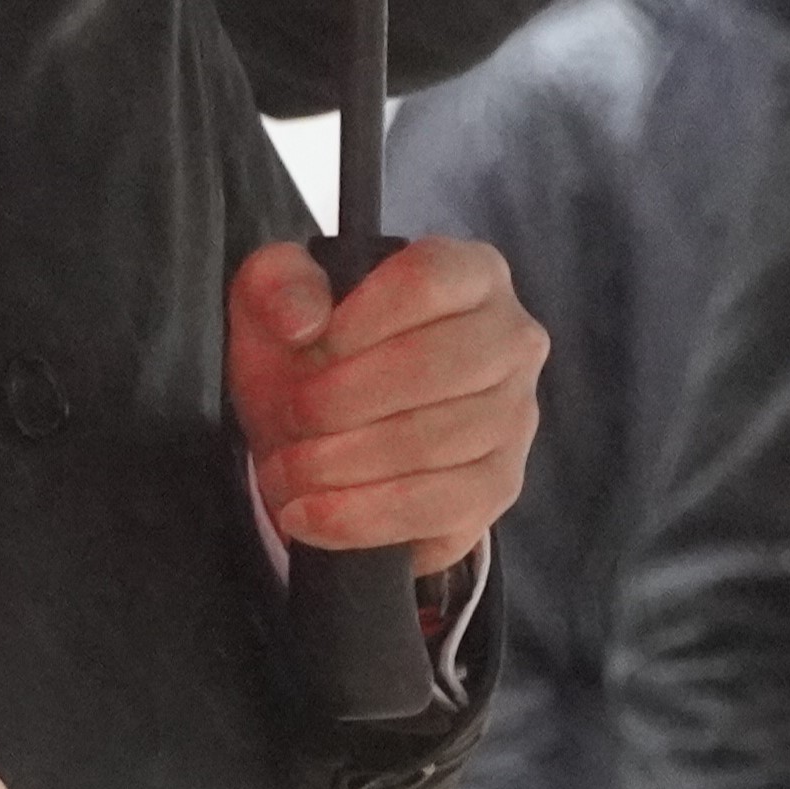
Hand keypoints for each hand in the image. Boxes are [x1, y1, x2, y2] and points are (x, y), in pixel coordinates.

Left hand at [232, 236, 543, 576]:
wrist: (316, 434)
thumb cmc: (308, 351)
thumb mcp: (274, 299)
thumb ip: (278, 284)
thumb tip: (302, 320)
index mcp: (469, 272)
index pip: (426, 280)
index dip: (357, 319)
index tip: (306, 347)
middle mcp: (513, 339)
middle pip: (435, 364)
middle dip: (341, 400)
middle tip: (291, 416)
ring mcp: (515, 416)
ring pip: (435, 442)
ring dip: (342, 462)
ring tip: (288, 468)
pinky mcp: (498, 486)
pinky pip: (439, 507)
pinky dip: (361, 516)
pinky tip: (309, 514)